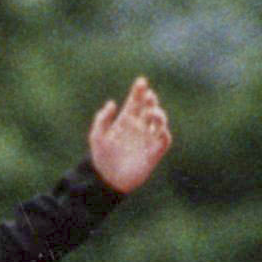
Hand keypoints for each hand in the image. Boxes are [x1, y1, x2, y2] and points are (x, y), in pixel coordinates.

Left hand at [87, 78, 171, 193]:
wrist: (108, 180)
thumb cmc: (101, 157)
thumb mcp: (97, 136)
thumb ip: (102, 119)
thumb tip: (112, 103)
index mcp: (125, 121)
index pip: (135, 102)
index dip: (139, 91)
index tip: (141, 82)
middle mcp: (139, 127)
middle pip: (148, 108)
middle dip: (150, 100)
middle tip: (148, 96)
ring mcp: (147, 139)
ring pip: (159, 121)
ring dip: (158, 114)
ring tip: (151, 112)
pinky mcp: (154, 152)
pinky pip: (164, 139)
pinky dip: (164, 132)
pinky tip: (159, 128)